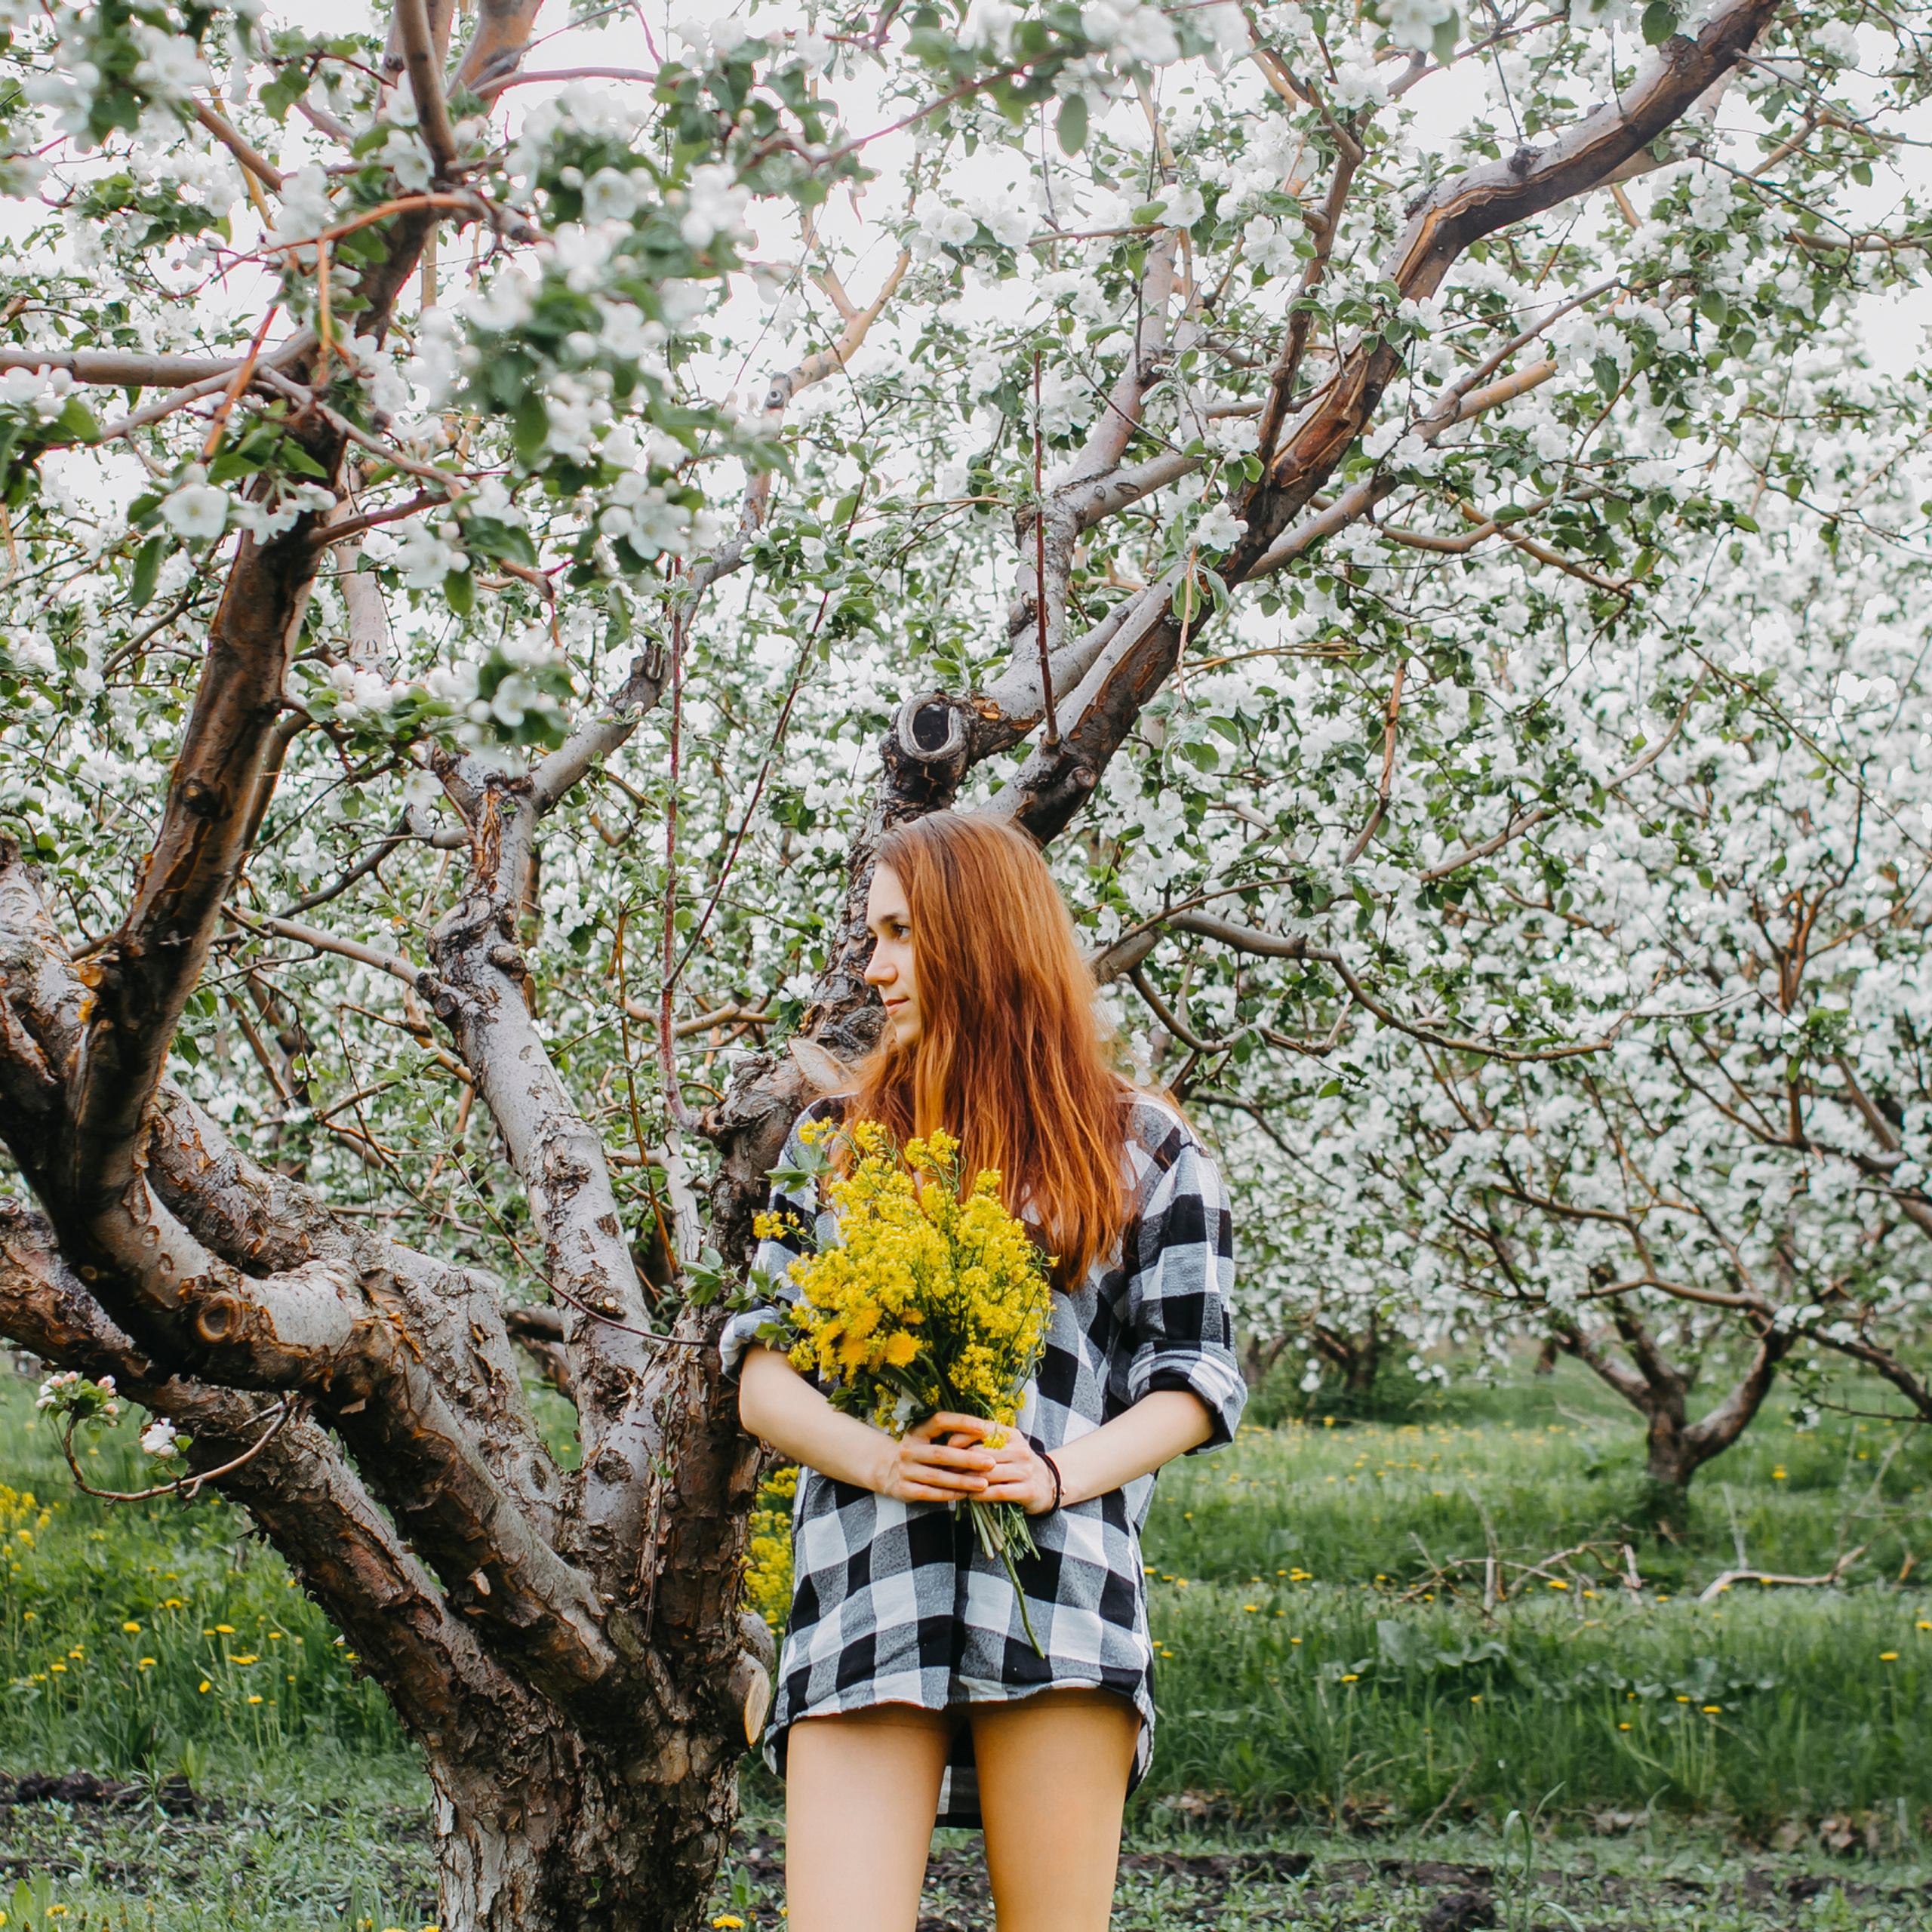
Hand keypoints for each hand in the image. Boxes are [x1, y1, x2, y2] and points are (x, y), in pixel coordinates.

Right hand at [872, 1411, 996, 1503]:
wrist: (884, 1468)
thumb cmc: (919, 1451)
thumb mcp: (928, 1438)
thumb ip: (952, 1436)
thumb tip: (987, 1433)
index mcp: (917, 1431)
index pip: (939, 1421)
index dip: (962, 1422)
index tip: (985, 1427)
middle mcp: (909, 1449)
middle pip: (941, 1453)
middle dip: (968, 1458)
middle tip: (991, 1462)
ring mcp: (905, 1470)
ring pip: (937, 1477)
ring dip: (962, 1481)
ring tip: (983, 1483)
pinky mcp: (904, 1489)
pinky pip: (930, 1494)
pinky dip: (948, 1494)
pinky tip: (965, 1495)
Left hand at [924, 1414, 1058, 1515]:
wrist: (1049, 1484)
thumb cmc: (1017, 1464)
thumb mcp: (1004, 1447)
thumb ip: (981, 1442)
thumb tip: (949, 1440)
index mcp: (1012, 1435)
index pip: (982, 1429)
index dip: (960, 1437)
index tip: (944, 1447)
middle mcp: (1020, 1449)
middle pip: (981, 1454)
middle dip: (959, 1462)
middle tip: (942, 1469)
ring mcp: (1025, 1470)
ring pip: (988, 1474)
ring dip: (967, 1480)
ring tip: (952, 1483)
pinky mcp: (1028, 1490)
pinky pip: (998, 1492)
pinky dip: (981, 1494)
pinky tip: (969, 1496)